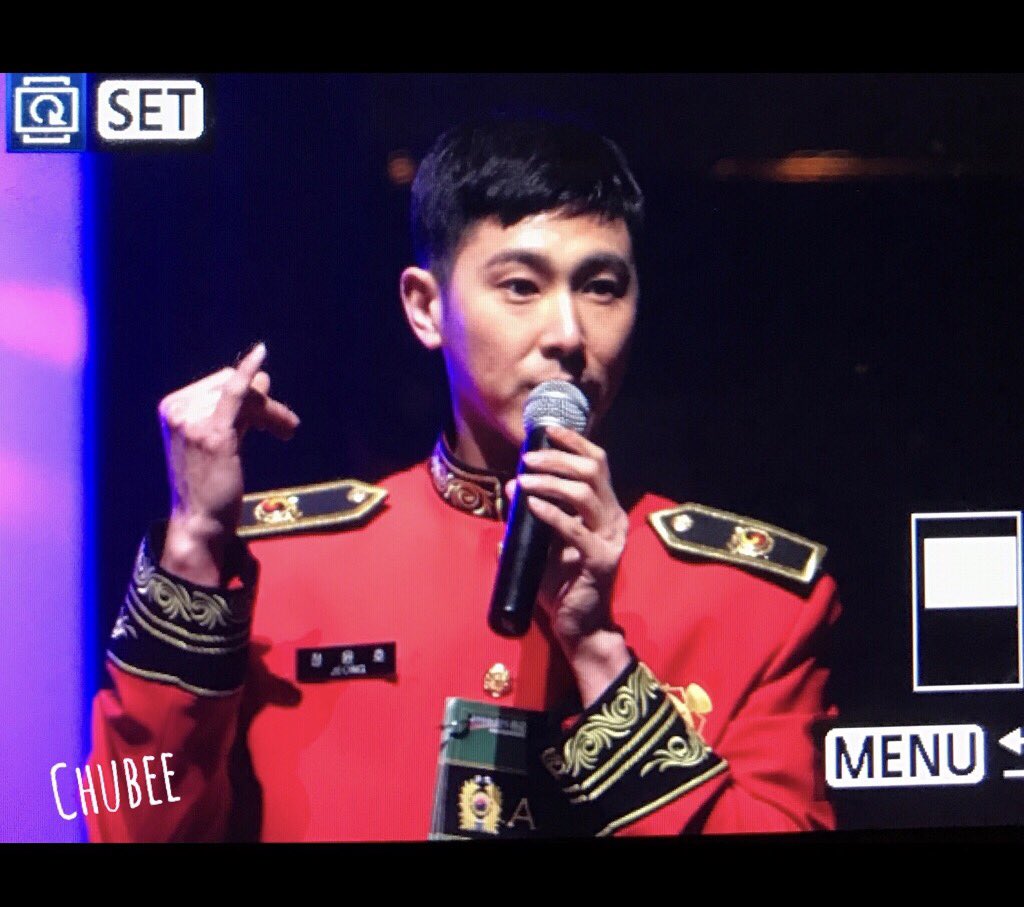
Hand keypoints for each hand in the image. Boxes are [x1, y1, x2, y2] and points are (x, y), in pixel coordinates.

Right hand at [158, 343, 299, 583]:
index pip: (220, 382)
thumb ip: (235, 409)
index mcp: (172, 406)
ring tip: (286, 430)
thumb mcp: (216, 438)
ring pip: (246, 396)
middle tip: (286, 427)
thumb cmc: (209, 483)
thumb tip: (261, 376)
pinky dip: (248, 375)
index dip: (251, 394)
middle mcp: (178, 409)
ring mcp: (193, 420)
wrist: (198, 521)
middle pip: (233, 384)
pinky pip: (235, 395)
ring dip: (272, 411)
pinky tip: (260, 354)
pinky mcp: (213, 434)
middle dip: (264, 403)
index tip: (267, 418)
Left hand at [504, 424, 630, 704]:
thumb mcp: (545, 544)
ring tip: (523, 480)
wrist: (578, 626)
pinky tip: (531, 505)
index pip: (597, 463)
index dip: (574, 442)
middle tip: (526, 458)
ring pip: (585, 493)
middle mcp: (613, 518)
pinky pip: (574, 529)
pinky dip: (550, 513)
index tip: (548, 429)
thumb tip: (510, 494)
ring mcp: (610, 539)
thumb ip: (533, 520)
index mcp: (604, 510)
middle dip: (557, 458)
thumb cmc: (561, 584)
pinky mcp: (600, 560)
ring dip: (550, 481)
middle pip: (592, 471)